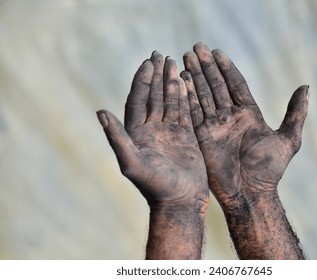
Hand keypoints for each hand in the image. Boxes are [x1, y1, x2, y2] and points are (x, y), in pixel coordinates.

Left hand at [97, 53, 207, 209]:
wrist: (180, 201)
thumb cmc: (155, 185)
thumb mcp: (132, 162)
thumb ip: (117, 137)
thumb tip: (99, 111)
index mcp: (136, 133)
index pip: (138, 100)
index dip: (142, 81)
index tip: (147, 63)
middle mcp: (151, 130)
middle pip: (153, 96)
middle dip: (156, 76)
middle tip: (160, 55)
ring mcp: (169, 132)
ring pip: (169, 101)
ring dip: (171, 82)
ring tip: (174, 62)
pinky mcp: (186, 137)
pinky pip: (185, 112)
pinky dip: (185, 96)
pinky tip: (187, 82)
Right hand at [182, 43, 308, 208]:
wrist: (250, 194)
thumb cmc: (270, 171)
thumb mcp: (289, 139)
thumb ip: (296, 113)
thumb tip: (305, 86)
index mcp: (248, 114)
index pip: (235, 84)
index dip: (226, 68)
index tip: (217, 52)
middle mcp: (229, 117)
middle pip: (216, 86)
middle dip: (206, 67)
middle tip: (196, 47)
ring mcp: (214, 126)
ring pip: (203, 96)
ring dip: (194, 77)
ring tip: (185, 58)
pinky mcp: (202, 137)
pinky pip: (193, 113)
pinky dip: (187, 97)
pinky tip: (181, 82)